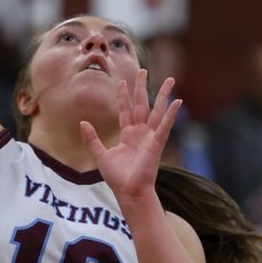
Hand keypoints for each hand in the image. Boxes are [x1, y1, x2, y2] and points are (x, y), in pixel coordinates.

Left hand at [80, 69, 181, 204]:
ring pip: (157, 111)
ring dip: (163, 95)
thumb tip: (82, 123)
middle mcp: (140, 133)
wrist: (128, 192)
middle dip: (141, 88)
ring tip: (170, 79)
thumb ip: (92, 139)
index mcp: (128, 135)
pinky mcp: (156, 144)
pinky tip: (178, 101)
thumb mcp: (100, 155)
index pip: (126, 110)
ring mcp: (150, 137)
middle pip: (141, 105)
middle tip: (143, 71)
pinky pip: (165, 126)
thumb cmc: (117, 178)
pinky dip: (172, 114)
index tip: (123, 82)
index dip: (124, 96)